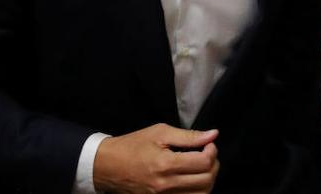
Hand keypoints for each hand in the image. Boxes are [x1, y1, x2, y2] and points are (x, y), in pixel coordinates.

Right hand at [92, 125, 219, 193]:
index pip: (204, 163)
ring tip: (201, 167)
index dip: (212, 151)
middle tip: (207, 154)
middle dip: (213, 165)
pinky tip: (192, 179)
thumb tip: (212, 134)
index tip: (208, 144)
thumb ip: (188, 136)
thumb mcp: (159, 133)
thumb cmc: (132, 146)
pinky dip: (196, 191)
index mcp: (165, 164)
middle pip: (206, 181)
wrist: (107, 166)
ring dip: (207, 180)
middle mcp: (166, 185)